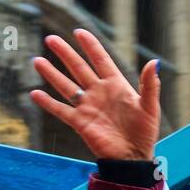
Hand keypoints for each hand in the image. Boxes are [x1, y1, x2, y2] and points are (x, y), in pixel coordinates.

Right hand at [30, 29, 159, 161]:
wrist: (133, 157)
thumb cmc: (144, 132)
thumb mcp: (150, 107)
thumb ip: (149, 85)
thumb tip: (154, 62)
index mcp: (116, 85)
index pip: (100, 59)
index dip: (90, 45)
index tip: (78, 32)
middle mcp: (98, 92)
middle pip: (78, 68)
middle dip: (65, 53)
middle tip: (51, 39)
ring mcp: (87, 107)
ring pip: (66, 85)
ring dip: (52, 73)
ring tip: (37, 61)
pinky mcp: (80, 123)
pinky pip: (61, 110)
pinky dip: (48, 103)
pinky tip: (35, 94)